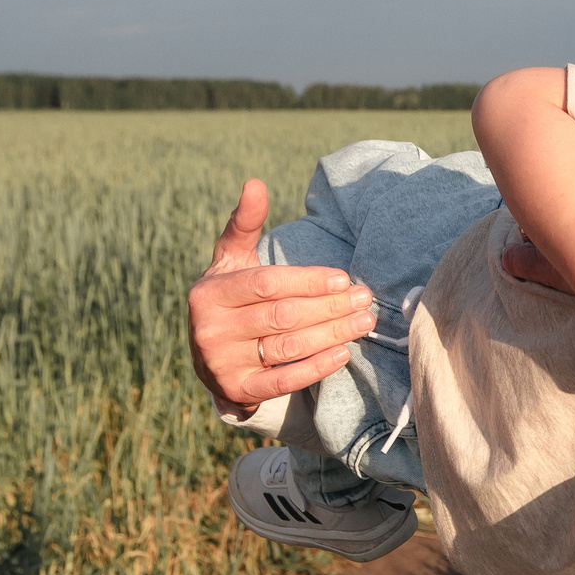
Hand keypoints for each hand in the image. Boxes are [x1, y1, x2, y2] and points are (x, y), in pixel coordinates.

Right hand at [187, 179, 375, 409]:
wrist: (210, 357)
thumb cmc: (231, 297)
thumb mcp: (231, 260)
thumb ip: (244, 224)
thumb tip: (255, 183)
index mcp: (210, 292)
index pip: (268, 284)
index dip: (309, 281)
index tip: (344, 278)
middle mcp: (211, 329)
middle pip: (283, 316)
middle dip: (330, 307)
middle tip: (364, 299)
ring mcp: (222, 363)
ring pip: (288, 347)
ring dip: (331, 335)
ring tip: (362, 322)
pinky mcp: (237, 391)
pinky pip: (284, 381)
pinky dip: (316, 367)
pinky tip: (343, 353)